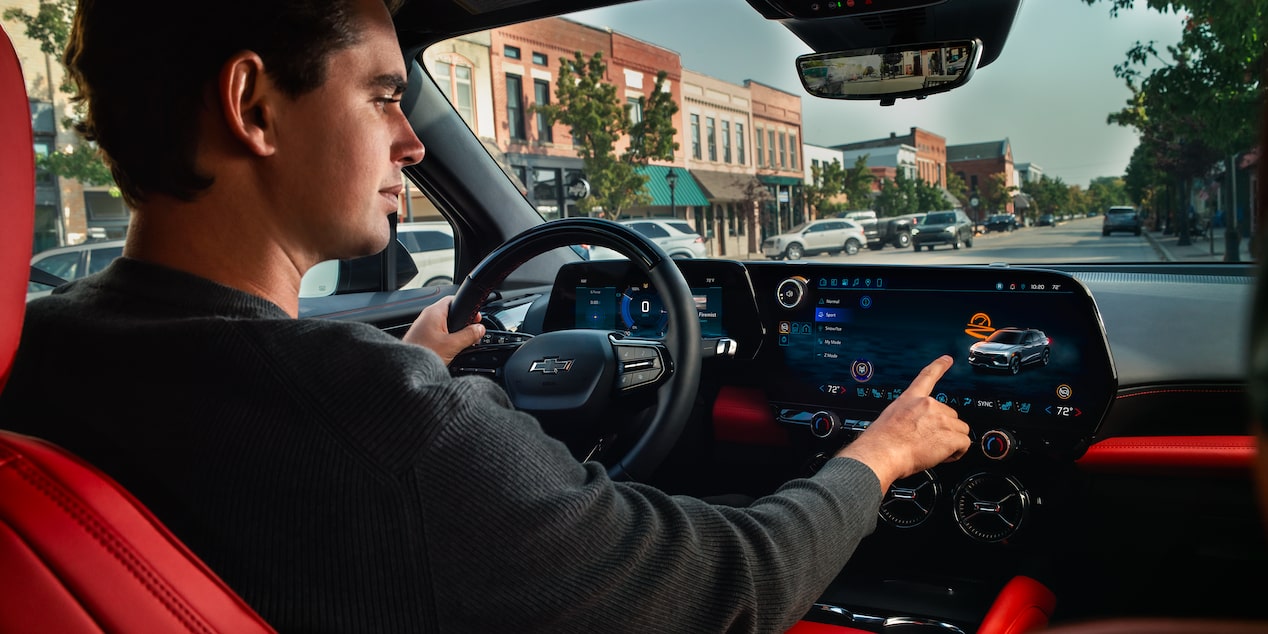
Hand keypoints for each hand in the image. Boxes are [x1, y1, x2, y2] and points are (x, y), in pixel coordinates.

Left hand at [403, 296, 484, 365]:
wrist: (405, 369)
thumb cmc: (422, 354)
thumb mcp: (452, 345)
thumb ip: (469, 335)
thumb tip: (480, 329)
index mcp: (434, 313)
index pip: (453, 299)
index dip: (467, 307)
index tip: (476, 318)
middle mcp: (427, 317)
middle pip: (451, 313)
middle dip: (464, 323)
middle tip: (472, 333)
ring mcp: (423, 327)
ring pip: (445, 325)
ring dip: (456, 333)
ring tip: (463, 343)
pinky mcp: (422, 337)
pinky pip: (439, 333)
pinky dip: (447, 339)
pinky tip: (452, 350)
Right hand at [836, 355, 970, 491]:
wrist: (882, 453)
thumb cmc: (881, 442)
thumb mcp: (890, 419)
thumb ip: (908, 417)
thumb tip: (915, 429)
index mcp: (911, 398)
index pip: (927, 377)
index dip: (939, 366)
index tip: (947, 359)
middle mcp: (928, 404)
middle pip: (949, 414)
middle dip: (943, 429)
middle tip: (927, 442)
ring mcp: (941, 418)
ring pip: (959, 430)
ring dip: (951, 441)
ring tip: (932, 450)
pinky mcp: (951, 435)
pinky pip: (964, 444)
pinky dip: (957, 452)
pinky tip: (943, 456)